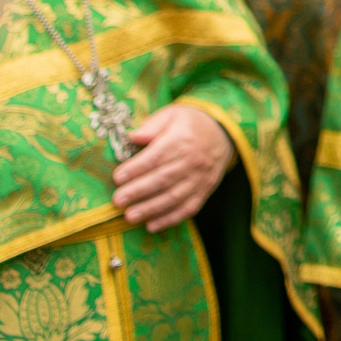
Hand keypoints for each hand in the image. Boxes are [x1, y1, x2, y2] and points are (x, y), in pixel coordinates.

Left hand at [113, 104, 234, 230]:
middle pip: (163, 180)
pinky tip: (151, 226)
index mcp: (182, 139)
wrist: (223, 133)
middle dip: (138, 192)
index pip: (156, 157)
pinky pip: (188, 208)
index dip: (135, 169)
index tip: (117, 178)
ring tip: (129, 217)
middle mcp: (192, 161)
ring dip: (150, 209)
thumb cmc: (190, 123)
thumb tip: (132, 137)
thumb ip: (152, 126)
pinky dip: (170, 219)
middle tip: (117, 201)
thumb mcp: (172, 115)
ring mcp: (200, 178)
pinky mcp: (204, 191)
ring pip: (174, 197)